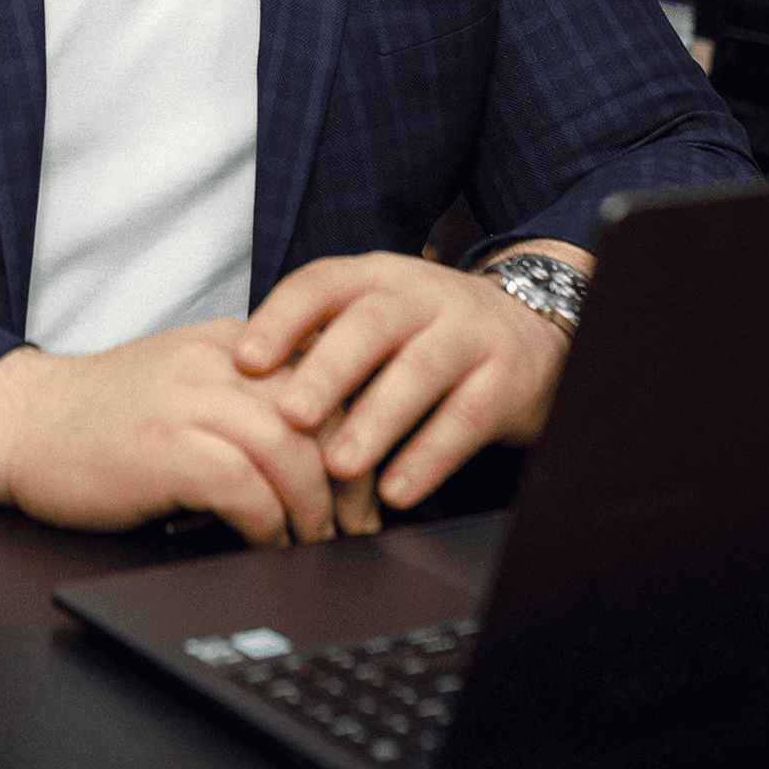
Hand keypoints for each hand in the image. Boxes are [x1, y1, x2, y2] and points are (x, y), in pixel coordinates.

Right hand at [0, 320, 366, 546]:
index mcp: (228, 342)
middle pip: (322, 410)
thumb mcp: (182, 378)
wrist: (18, 420)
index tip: (365, 477)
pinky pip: (245, 486)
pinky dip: (268, 523)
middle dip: (351, 475)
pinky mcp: (164, 447)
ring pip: (292, 448)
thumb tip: (318, 445)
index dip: (360, 429)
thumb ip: (243, 392)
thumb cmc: (101, 416)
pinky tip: (265, 542)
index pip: (325, 373)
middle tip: (357, 522)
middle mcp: (216, 361)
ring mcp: (188, 401)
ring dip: (315, 508)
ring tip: (316, 541)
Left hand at [233, 246, 588, 508]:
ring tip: (339, 466)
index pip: (322, 283)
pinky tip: (396, 491)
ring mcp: (470, 334)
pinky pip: (467, 419)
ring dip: (376, 420)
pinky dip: (429, 457)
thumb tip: (236, 392)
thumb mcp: (373, 319)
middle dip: (328, 370)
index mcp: (376, 277)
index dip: (281, 318)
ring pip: (421, 371)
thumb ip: (318, 345)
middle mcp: (423, 296)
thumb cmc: (424, 333)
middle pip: (372, 324)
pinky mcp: (507, 379)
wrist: (532, 327)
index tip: (244, 359)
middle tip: (290, 415)